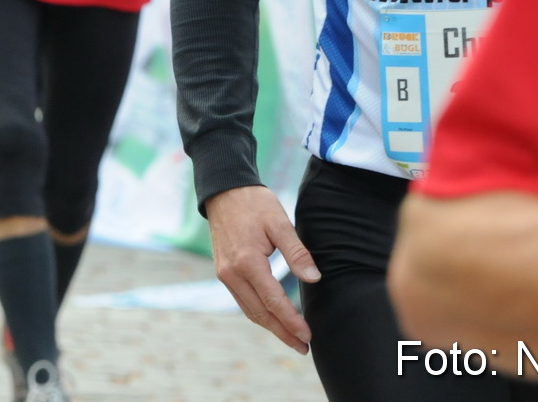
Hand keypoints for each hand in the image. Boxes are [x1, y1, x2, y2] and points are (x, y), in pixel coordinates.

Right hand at [206, 185, 321, 352]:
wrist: (223, 190)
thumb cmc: (254, 203)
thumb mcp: (279, 222)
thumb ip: (297, 252)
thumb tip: (313, 278)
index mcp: (247, 262)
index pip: (273, 301)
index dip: (291, 321)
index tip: (308, 336)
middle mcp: (232, 273)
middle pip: (260, 313)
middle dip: (282, 333)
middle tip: (303, 348)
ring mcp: (224, 274)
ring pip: (249, 310)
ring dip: (270, 327)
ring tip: (291, 338)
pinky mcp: (223, 272)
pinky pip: (243, 300)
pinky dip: (259, 313)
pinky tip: (272, 318)